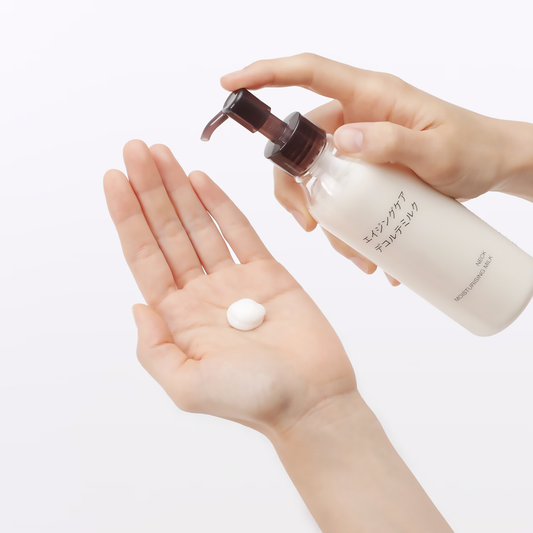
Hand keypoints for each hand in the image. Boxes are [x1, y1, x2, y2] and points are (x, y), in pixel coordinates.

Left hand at [103, 140, 355, 437]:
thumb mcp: (187, 386)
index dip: (128, 217)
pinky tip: (201, 180)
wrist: (312, 399)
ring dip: (179, 189)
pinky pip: (240, 231)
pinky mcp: (268, 272)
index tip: (114, 179)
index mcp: (179, 317)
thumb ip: (154, 348)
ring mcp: (234, 280)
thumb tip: (137, 306)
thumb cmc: (255, 399)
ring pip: (200, 224)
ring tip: (160, 154)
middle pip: (168, 231)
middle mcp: (202, 293)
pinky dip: (221, 204)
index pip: (145, 256)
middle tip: (134, 149)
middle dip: (150, 190)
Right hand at [221, 53, 532, 279]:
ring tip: (356, 254)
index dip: (265, 75)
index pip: (307, 73)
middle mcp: (356, 118)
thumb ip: (395, 142)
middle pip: (300, 144)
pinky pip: (339, 195)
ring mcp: (359, 147)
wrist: (491, 166)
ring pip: (318, 179)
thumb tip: (343, 141)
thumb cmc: (472, 147)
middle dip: (295, 188)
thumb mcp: (439, 150)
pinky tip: (366, 252)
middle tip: (309, 224)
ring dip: (325, 218)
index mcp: (369, 96)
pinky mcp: (366, 172)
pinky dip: (344, 225)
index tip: (230, 85)